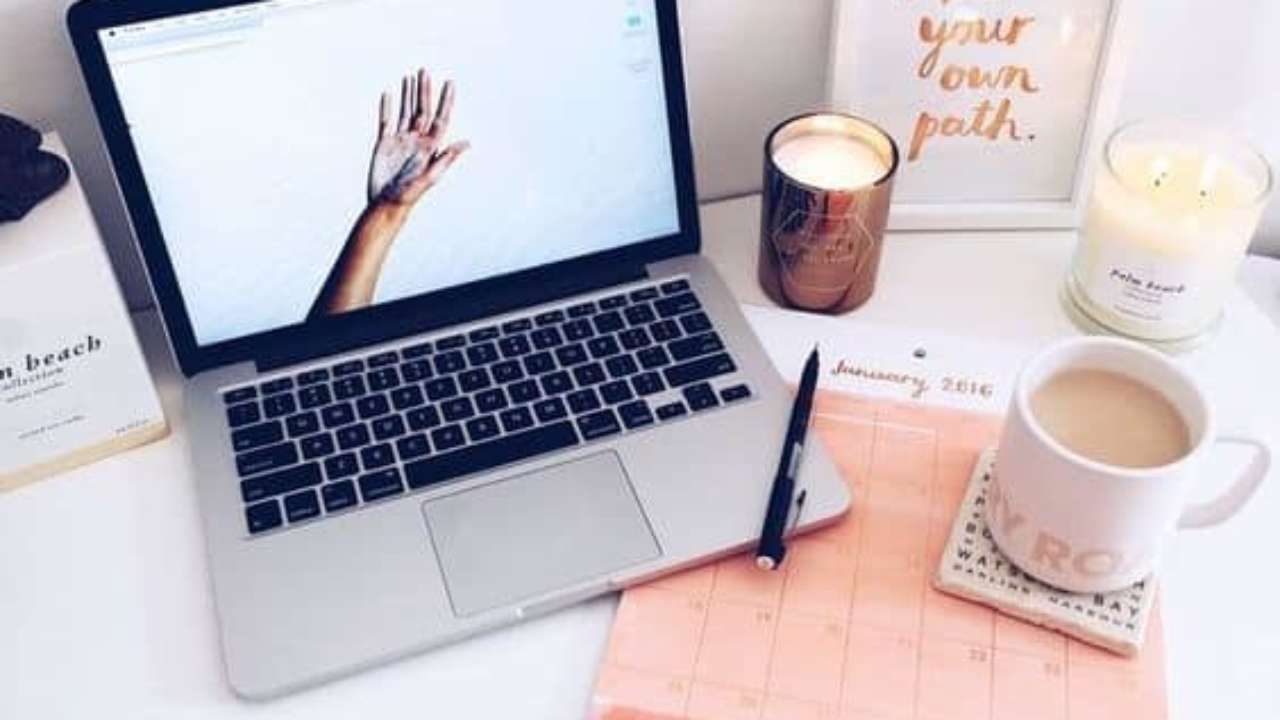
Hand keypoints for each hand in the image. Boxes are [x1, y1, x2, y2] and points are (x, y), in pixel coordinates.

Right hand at [367, 68, 469, 206]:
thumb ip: (446, 159)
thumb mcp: (429, 178)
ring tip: (411, 77)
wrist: (385, 204)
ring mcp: (400, 141)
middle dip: (425, 91)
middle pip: (422, 110)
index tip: (450, 83)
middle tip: (426, 71)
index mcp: (430, 147)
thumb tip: (466, 143)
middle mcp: (417, 141)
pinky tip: (389, 94)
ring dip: (408, 95)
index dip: (446, 101)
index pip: (440, 118)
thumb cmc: (409, 195)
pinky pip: (386, 120)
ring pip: (405, 111)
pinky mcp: (384, 143)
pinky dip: (387, 107)